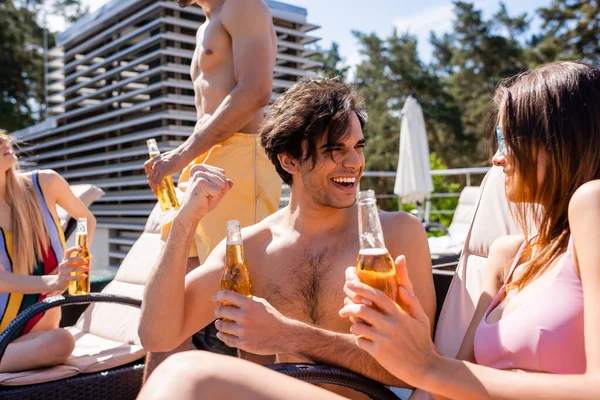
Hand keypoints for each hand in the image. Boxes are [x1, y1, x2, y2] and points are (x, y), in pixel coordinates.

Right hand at [45, 247, 89, 294]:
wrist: (58, 283)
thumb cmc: (67, 272)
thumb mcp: (71, 265)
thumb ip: (80, 261)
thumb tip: (90, 257)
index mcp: (65, 260)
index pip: (68, 252)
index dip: (74, 249)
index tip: (81, 248)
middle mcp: (63, 264)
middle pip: (71, 260)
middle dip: (80, 260)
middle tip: (87, 262)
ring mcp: (63, 272)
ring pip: (73, 268)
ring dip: (82, 268)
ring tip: (89, 269)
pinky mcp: (64, 278)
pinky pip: (73, 277)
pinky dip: (80, 277)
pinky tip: (85, 276)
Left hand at [144, 149, 188, 190]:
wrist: (184, 153)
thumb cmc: (179, 155)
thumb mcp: (168, 157)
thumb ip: (164, 162)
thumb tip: (168, 168)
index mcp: (156, 158)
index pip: (146, 166)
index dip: (148, 173)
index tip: (153, 178)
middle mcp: (155, 163)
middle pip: (150, 176)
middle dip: (152, 184)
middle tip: (156, 190)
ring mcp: (159, 167)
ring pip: (153, 180)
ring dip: (156, 188)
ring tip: (160, 192)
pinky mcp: (163, 171)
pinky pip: (158, 182)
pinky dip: (161, 186)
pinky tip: (165, 188)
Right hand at [176, 165, 232, 222]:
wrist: (191, 213)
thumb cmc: (203, 201)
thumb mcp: (217, 190)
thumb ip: (225, 184)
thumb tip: (230, 181)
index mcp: (201, 167)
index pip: (222, 173)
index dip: (219, 185)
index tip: (208, 190)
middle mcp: (199, 169)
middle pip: (223, 177)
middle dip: (219, 189)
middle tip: (206, 195)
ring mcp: (198, 175)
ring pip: (222, 183)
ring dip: (216, 194)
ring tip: (205, 196)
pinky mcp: (200, 183)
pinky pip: (218, 191)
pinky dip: (214, 198)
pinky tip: (204, 199)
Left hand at [212, 291, 290, 354]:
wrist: (283, 335)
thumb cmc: (273, 318)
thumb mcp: (262, 304)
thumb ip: (248, 300)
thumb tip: (234, 297)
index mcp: (249, 304)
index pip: (227, 295)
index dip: (217, 295)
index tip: (215, 298)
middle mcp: (244, 316)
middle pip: (220, 311)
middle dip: (217, 311)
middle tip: (218, 313)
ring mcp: (243, 331)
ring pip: (221, 326)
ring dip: (218, 324)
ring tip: (220, 323)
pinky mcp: (243, 343)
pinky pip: (226, 339)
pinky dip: (222, 336)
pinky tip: (221, 334)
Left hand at [339, 255, 436, 384]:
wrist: (424, 367)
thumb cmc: (422, 342)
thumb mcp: (422, 320)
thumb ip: (412, 302)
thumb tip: (401, 288)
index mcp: (399, 315)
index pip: (377, 296)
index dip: (361, 288)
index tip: (350, 284)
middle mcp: (390, 325)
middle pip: (362, 310)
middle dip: (348, 307)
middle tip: (342, 310)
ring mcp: (383, 339)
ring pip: (358, 326)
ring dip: (353, 325)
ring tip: (355, 326)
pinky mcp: (378, 352)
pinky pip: (360, 341)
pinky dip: (358, 339)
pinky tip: (362, 339)